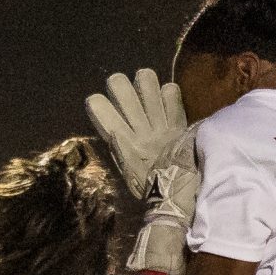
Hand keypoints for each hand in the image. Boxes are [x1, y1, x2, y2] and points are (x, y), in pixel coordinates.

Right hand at [85, 67, 189, 196]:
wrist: (176, 192)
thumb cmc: (146, 184)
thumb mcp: (125, 170)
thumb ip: (118, 148)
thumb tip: (112, 128)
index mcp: (121, 141)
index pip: (99, 107)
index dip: (97, 102)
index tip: (99, 104)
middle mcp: (138, 126)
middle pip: (120, 87)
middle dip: (118, 84)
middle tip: (121, 89)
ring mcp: (159, 121)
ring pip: (147, 83)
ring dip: (144, 82)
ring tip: (145, 86)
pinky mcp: (178, 121)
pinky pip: (172, 95)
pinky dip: (169, 94)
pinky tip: (166, 99)